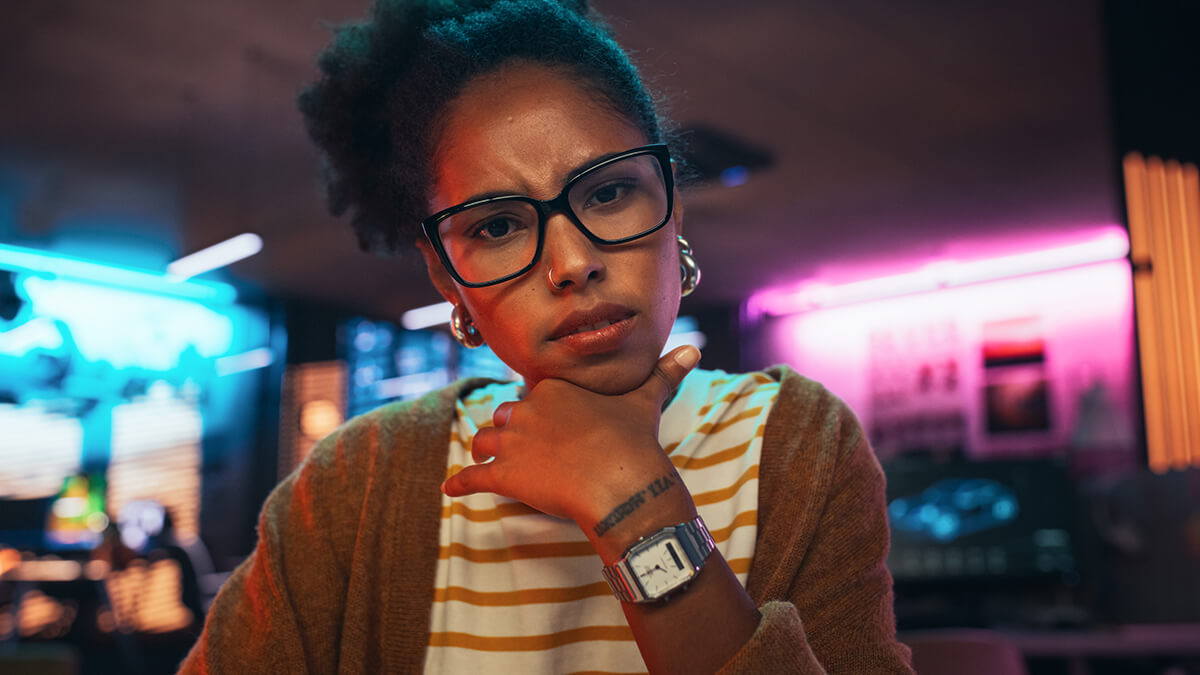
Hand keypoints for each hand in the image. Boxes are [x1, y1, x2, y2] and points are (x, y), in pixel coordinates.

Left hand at [441, 346, 700, 536]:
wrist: (621, 482)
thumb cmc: (633, 440)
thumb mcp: (647, 400)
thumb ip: (665, 373)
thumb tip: (695, 350)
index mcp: (554, 387)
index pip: (533, 394)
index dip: (538, 409)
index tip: (548, 422)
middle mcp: (527, 408)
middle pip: (506, 414)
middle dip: (510, 427)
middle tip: (520, 442)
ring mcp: (512, 441)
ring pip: (486, 440)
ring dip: (486, 450)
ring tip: (485, 460)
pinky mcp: (503, 474)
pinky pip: (472, 476)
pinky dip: (460, 483)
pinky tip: (450, 488)